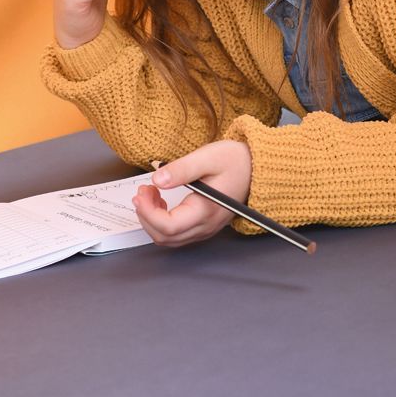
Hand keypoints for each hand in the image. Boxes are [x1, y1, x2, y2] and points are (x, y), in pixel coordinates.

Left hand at [132, 141, 252, 248]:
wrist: (255, 167)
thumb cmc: (234, 161)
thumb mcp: (208, 157)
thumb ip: (181, 169)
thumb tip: (157, 180)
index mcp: (206, 211)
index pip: (168, 227)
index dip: (148, 213)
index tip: (140, 194)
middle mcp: (206, 225)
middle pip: (165, 237)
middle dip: (146, 216)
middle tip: (143, 191)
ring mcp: (206, 228)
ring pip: (169, 239)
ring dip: (152, 220)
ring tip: (150, 193)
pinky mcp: (204, 226)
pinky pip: (177, 234)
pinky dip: (162, 222)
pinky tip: (161, 201)